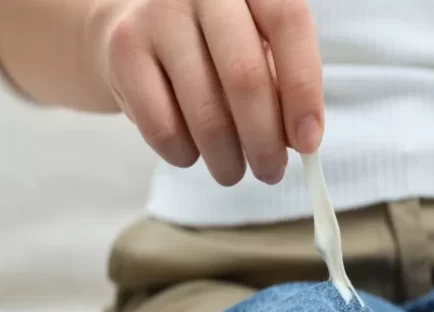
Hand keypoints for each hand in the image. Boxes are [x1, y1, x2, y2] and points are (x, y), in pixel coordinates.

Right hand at [91, 0, 322, 184]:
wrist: (139, 31)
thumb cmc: (216, 48)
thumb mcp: (259, 50)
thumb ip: (283, 85)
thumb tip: (301, 139)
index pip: (288, 23)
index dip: (304, 90)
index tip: (309, 143)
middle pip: (245, 77)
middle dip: (264, 142)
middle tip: (271, 173)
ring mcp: (157, 16)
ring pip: (205, 113)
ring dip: (226, 159)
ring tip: (232, 171)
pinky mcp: (123, 52)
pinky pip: (163, 127)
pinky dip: (185, 155)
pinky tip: (192, 153)